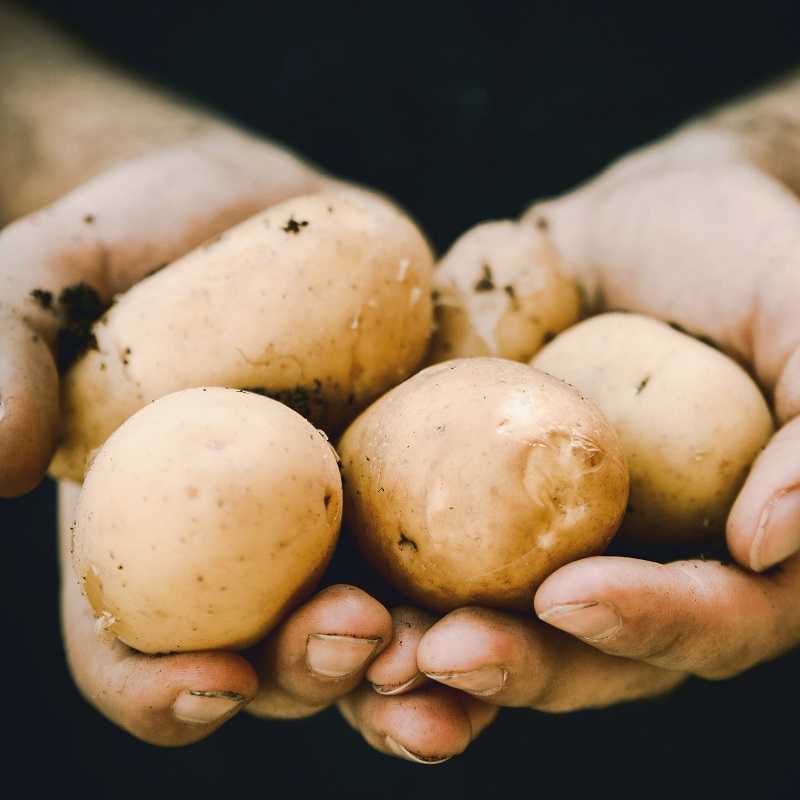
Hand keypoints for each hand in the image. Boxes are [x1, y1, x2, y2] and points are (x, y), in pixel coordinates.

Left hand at [352, 69, 799, 753]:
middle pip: (581, 658)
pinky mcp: (467, 507)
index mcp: (727, 552)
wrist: (639, 225)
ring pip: (491, 631)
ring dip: (425, 662)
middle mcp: (632, 568)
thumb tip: (771, 541)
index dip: (645, 624)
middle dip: (514, 667)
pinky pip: (420, 564)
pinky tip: (326, 595)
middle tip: (443, 654)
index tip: (571, 597)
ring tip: (365, 655)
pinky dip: (375, 590)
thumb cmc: (742, 258)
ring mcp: (542, 544)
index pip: (703, 621)